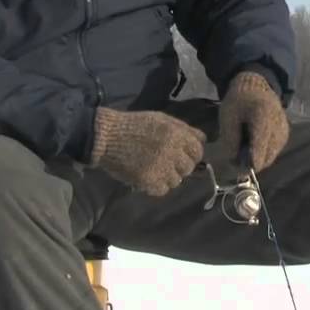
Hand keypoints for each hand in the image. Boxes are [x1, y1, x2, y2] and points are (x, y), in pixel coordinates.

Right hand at [88, 106, 205, 195]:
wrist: (107, 136)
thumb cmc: (135, 125)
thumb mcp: (162, 119)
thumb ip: (184, 129)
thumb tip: (202, 140)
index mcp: (177, 135)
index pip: (198, 151)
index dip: (193, 154)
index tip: (184, 156)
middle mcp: (172, 151)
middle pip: (188, 168)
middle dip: (180, 166)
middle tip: (167, 163)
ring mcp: (161, 168)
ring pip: (176, 180)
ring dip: (168, 177)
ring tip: (155, 169)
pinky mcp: (148, 181)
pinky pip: (163, 190)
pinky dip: (157, 186)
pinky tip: (148, 177)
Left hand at [218, 71, 289, 171]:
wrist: (256, 88)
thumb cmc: (239, 101)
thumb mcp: (227, 117)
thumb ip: (230, 140)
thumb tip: (234, 164)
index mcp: (263, 118)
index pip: (259, 151)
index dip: (247, 163)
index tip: (235, 164)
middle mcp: (279, 126)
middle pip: (265, 158)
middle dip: (250, 161)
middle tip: (236, 153)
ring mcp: (284, 131)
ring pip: (270, 157)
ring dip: (256, 157)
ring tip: (244, 143)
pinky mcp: (285, 134)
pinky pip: (273, 152)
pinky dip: (262, 151)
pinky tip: (254, 140)